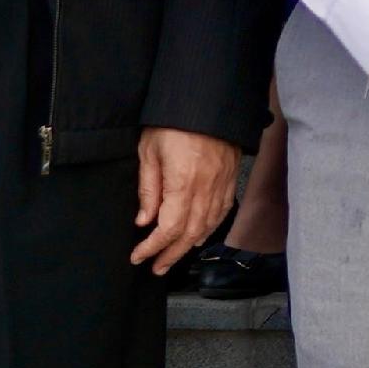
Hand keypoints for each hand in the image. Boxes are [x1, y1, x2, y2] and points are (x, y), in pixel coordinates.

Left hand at [129, 129, 242, 273]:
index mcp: (184, 182)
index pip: (169, 227)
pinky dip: (211, 228)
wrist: (208, 100)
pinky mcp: (230, 177)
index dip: (153, 246)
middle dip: (171, 254)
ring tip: (174, 257)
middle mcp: (206, 188)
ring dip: (190, 245)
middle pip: (190, 233)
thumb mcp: (149, 151)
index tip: (139, 256)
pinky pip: (223, 211)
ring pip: (209, 225)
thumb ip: (148, 188)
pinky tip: (201, 234)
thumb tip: (145, 220)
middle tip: (156, 267)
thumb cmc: (174, 122)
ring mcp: (222, 183)